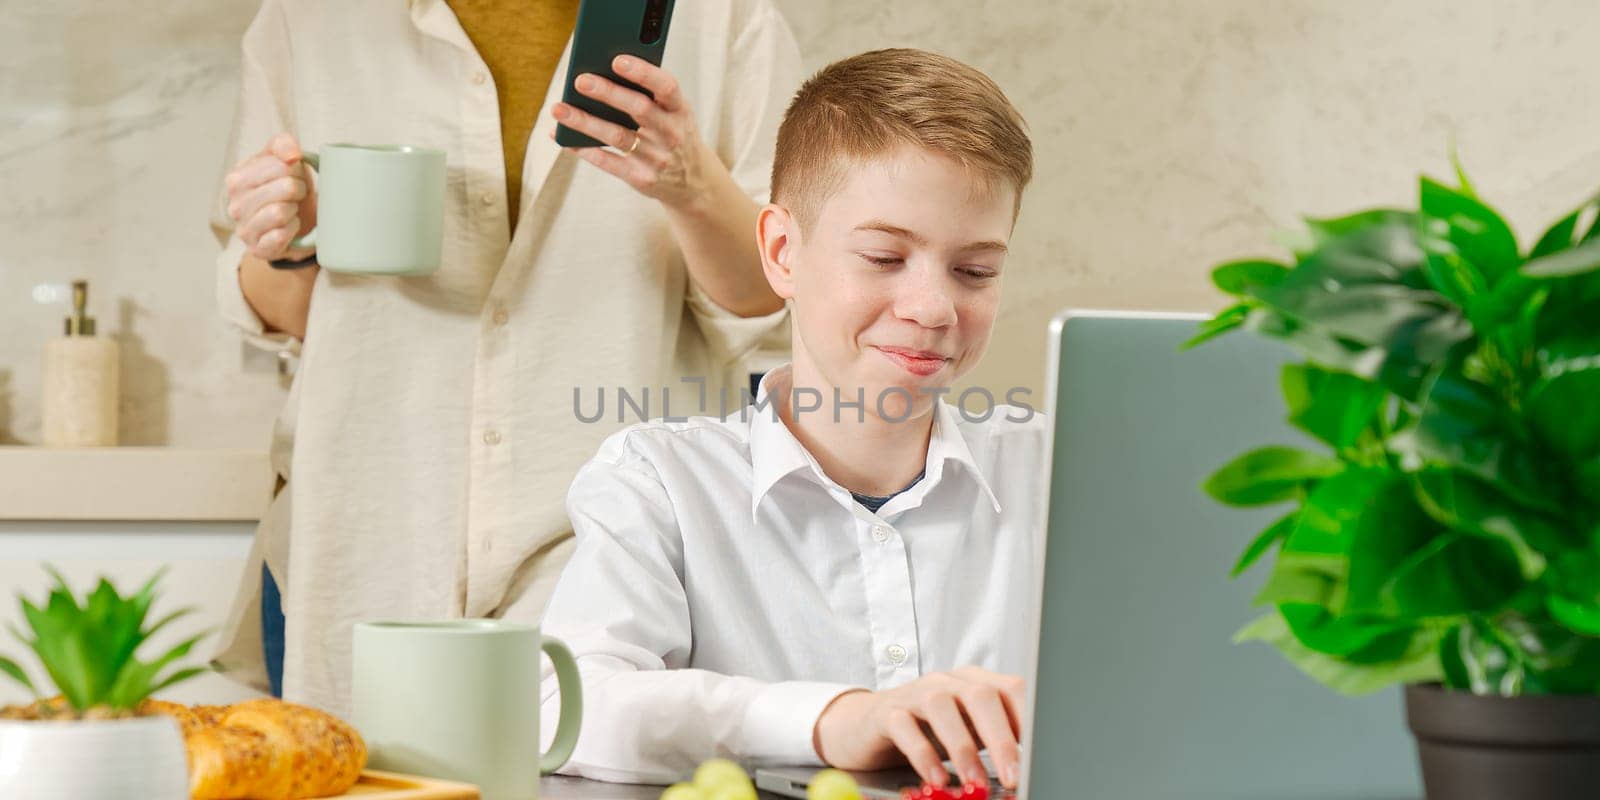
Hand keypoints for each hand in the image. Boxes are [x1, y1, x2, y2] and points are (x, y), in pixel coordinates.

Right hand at [225, 132, 317, 261]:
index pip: (279, 164)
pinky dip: (292, 230)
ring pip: (280, 212)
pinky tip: (290, 227)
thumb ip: (282, 145)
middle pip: (285, 188)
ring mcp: (243, 229)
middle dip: (299, 190)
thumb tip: (291, 154)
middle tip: (296, 195)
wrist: (297, 227)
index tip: (293, 176)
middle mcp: (234, 204)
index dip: (296, 170)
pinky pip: (280, 236)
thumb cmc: (289, 191)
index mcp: (237, 178)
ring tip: (292, 210)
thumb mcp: (285, 162)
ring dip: (295, 210)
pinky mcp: (257, 249)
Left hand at [550, 55, 720, 211]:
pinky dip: (583, 149)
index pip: (667, 86)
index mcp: (680, 110)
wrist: (694, 182)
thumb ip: (649, 94)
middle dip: (608, 93)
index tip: (617, 60)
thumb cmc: (672, 133)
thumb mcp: (674, 113)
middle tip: (580, 80)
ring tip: (558, 108)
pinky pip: (608, 163)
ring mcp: (657, 158)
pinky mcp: (642, 179)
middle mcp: (672, 133)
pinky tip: (562, 136)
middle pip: (638, 109)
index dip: (643, 72)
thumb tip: (600, 73)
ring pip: (617, 136)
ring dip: (585, 121)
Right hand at [812, 667, 1025, 790]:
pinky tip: (935, 778)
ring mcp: (916, 693)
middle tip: (1013, 774)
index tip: (1039, 754)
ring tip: (975, 782)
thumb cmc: (929, 730)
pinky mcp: (888, 712)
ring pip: (942, 707)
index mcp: (976, 682)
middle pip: (980, 696)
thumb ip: (998, 740)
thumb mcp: (969, 732)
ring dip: (963, 748)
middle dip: (1000, 738)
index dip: (1028, 719)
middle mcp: (948, 681)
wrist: (867, 724)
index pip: (1012, 689)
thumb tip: (1033, 764)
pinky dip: (923, 754)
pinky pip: (906, 728)